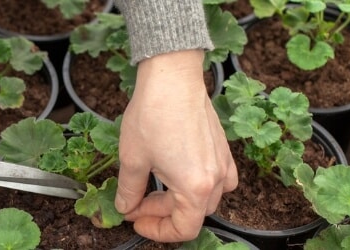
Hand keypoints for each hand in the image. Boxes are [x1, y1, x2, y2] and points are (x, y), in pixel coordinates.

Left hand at [115, 49, 237, 241]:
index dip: (157, 231)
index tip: (136, 220)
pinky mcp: (222, 148)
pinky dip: (199, 185)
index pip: (183, 229)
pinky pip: (219, 179)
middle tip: (136, 203)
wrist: (172, 77)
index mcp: (195, 188)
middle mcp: (216, 179)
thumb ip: (130, 190)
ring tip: (154, 189)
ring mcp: (223, 162)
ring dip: (180, 201)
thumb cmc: (153, 114)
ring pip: (206, 198)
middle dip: (162, 214)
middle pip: (193, 214)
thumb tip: (126, 207)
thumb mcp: (132, 159)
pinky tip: (179, 173)